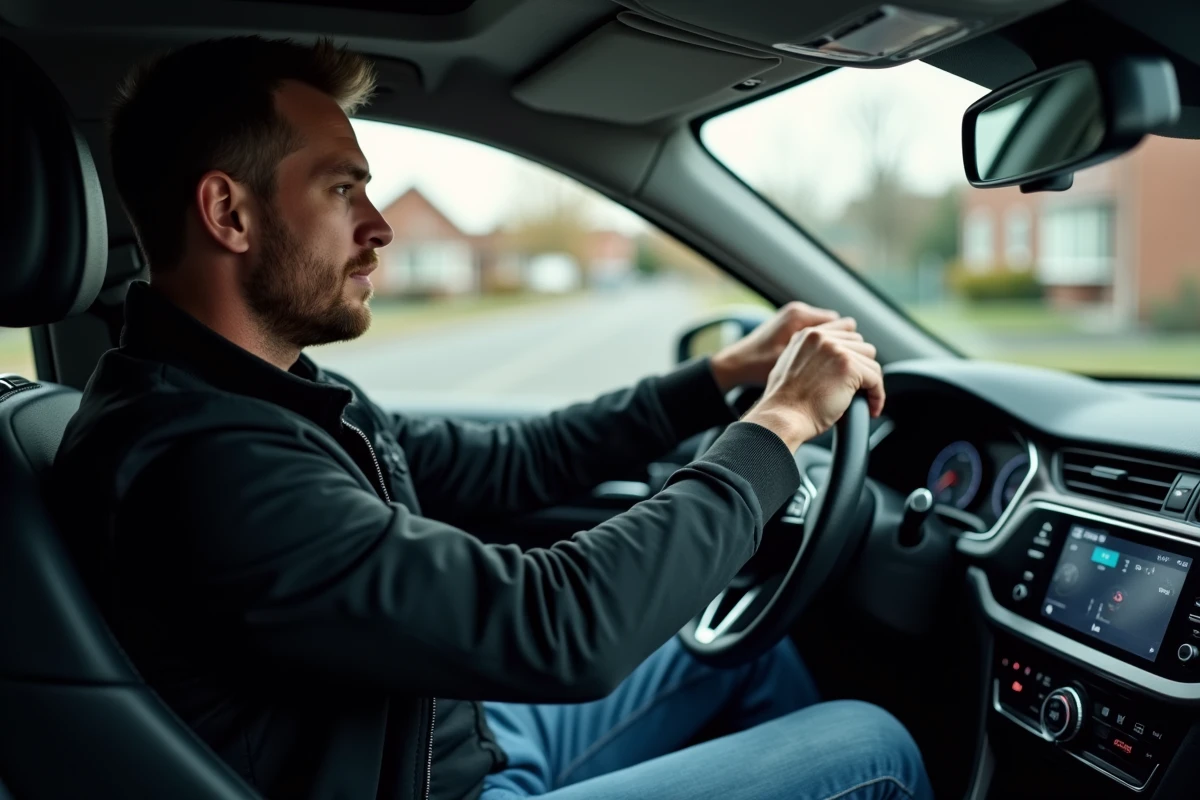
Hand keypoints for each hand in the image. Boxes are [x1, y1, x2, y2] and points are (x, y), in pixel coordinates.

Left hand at [709, 302, 840, 391]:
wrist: (735, 364)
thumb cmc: (759, 367)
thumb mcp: (793, 365)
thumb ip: (821, 358)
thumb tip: (852, 359)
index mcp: (800, 316)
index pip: (844, 326)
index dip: (851, 348)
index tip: (853, 366)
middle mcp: (798, 312)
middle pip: (839, 328)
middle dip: (845, 347)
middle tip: (845, 368)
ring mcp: (794, 317)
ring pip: (830, 333)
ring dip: (834, 349)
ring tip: (832, 368)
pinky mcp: (790, 326)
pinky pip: (817, 335)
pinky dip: (821, 348)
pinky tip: (817, 365)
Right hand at [742, 319, 885, 450]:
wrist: (782, 417)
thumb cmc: (783, 403)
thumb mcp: (788, 366)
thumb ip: (808, 356)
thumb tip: (828, 363)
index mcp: (807, 335)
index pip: (845, 334)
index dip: (852, 354)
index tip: (854, 372)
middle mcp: (822, 338)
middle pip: (860, 345)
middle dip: (862, 368)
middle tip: (858, 389)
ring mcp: (837, 351)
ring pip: (871, 362)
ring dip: (870, 382)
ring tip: (865, 399)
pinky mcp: (849, 367)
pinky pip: (876, 380)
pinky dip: (878, 396)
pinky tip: (872, 409)